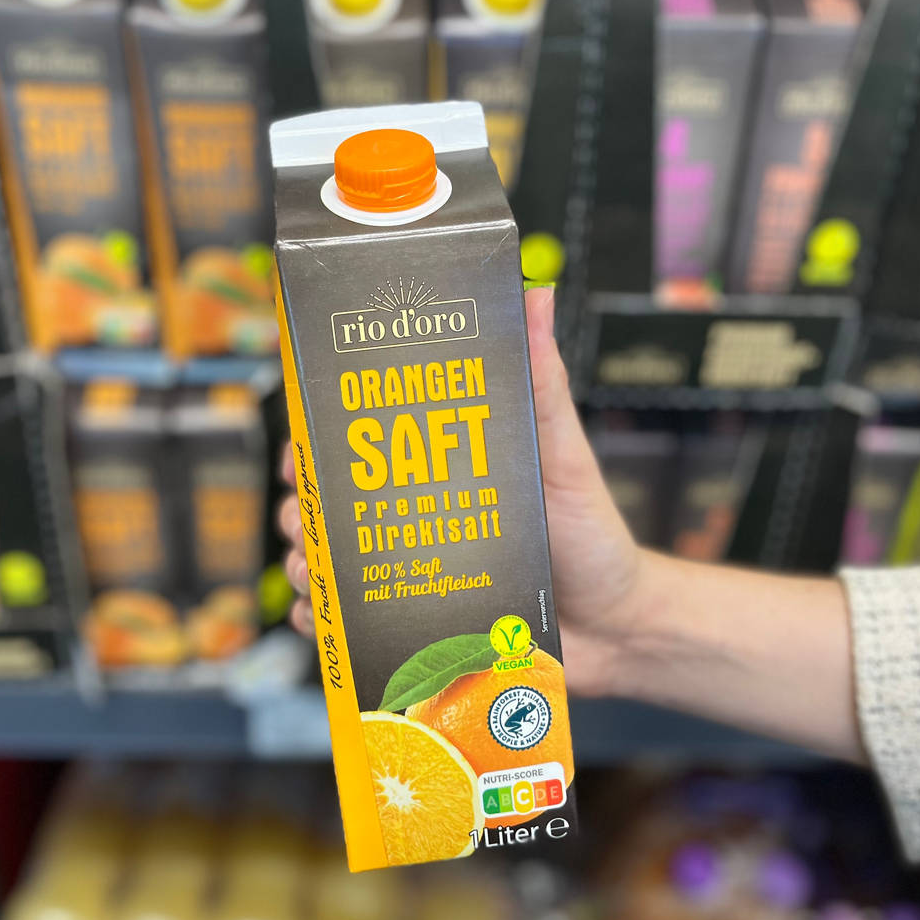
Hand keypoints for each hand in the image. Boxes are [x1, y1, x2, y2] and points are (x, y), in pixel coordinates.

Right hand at [276, 287, 649, 696]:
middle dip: (305, 508)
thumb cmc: (592, 533)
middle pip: (333, 504)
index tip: (303, 446)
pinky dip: (321, 624)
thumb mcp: (565, 453)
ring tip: (312, 574)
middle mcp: (414, 515)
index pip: (363, 441)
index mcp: (438, 466)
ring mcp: (409, 573)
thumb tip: (537, 291)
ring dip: (305, 565)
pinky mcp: (413, 628)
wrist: (616, 627)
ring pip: (331, 564)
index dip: (320, 439)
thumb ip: (544, 381)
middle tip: (305, 518)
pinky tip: (317, 622)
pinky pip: (351, 628)